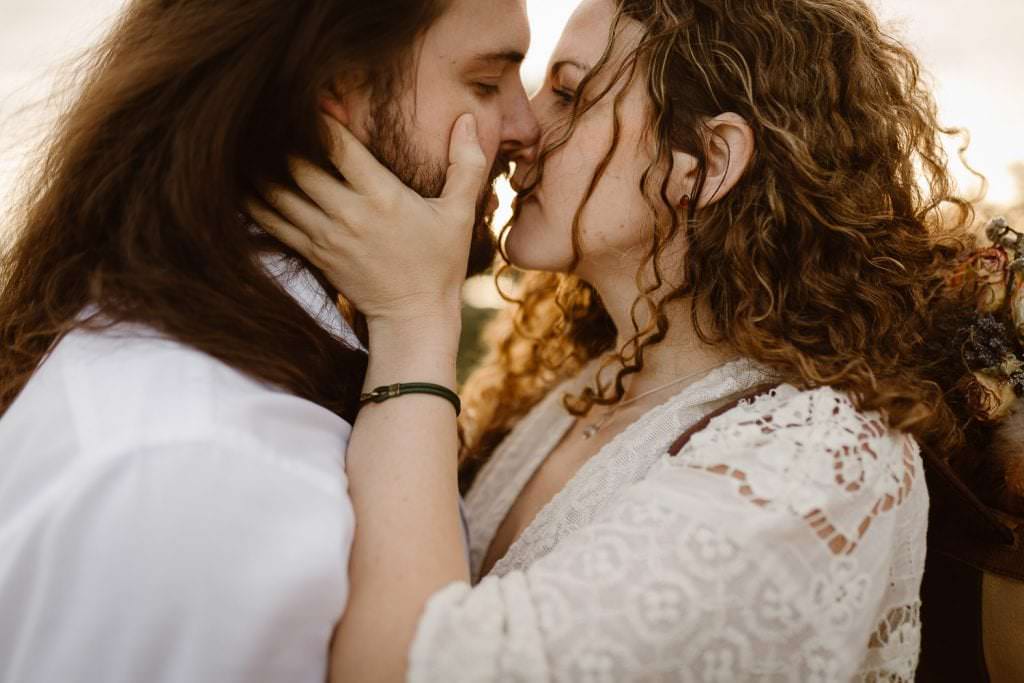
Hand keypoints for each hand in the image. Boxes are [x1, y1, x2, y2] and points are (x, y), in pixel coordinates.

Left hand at [248, 113, 487, 326]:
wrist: (413, 315)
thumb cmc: (439, 262)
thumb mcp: (459, 213)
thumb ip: (465, 164)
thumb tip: (470, 120)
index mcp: (383, 196)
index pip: (340, 147)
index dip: (321, 119)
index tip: (314, 102)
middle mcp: (349, 214)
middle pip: (298, 165)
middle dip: (284, 139)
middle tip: (275, 119)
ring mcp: (326, 236)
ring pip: (277, 193)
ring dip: (262, 167)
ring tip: (253, 145)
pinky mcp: (313, 254)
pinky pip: (272, 223)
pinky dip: (254, 202)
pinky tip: (243, 183)